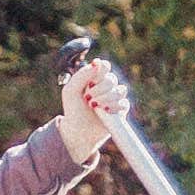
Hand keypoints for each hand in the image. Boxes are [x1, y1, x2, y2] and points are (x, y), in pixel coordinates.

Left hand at [54, 49, 129, 174]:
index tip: (91, 80)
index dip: (101, 70)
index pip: (104, 66)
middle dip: (99, 89)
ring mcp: (115, 98)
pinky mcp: (121, 110)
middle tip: (88, 98)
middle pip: (112, 79)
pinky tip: (104, 111)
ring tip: (94, 106)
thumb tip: (96, 62)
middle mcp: (106, 86)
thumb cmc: (73, 110)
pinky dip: (113, 107)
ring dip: (106, 98)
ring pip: (120, 91)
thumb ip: (82, 75)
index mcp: (94, 78)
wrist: (78, 132)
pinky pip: (124, 103)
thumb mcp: (70, 91)